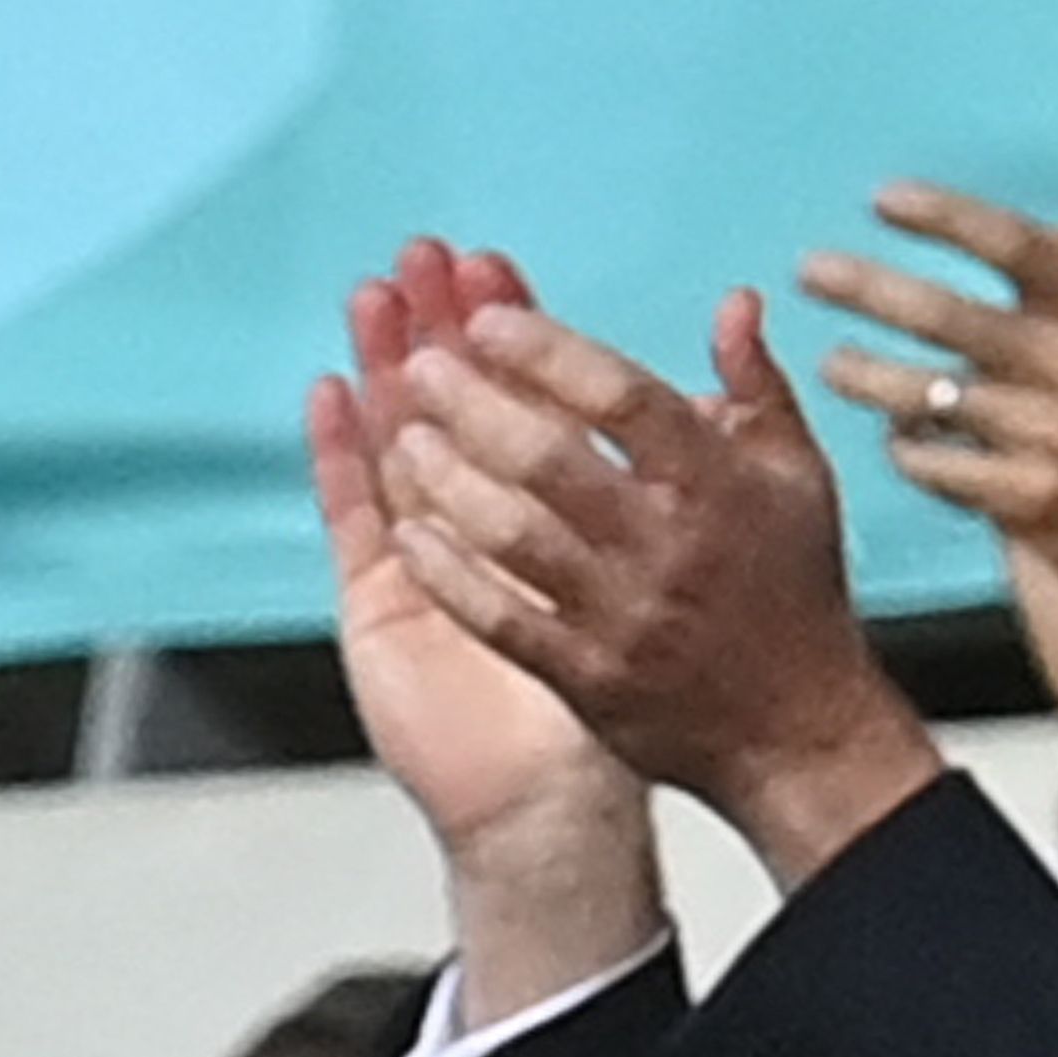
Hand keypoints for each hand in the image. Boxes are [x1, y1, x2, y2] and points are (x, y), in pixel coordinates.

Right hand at [317, 244, 640, 866]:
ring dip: (389, 369)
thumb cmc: (629, 690)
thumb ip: (699, 475)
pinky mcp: (382, 600)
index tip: (499, 270)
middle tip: (423, 256)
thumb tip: (725, 369)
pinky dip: (343, 456)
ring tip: (374, 298)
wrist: (560, 800)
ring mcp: (429, 553)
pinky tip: (333, 394)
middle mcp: (485, 519)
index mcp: (559, 509)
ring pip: (403, 441)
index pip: (529, 401)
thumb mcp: (677, 578)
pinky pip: (361, 517)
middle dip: (444, 332)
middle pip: (456, 406)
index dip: (517, 338)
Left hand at [378, 280, 946, 886]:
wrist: (799, 729)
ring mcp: (622, 617)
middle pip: (549, 460)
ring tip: (404, 438)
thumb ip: (757, 385)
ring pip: (512, 535)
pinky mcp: (587, 678)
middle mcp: (666, 547)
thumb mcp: (798, 476)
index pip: (623, 397)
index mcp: (718, 485)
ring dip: (447, 480)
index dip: (548, 350)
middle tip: (421, 365)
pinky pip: (499, 618)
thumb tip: (734, 301)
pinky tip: (409, 533)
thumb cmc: (794, 594)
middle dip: (472, 403)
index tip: (487, 317)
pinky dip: (448, 574)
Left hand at [801, 187, 1057, 689]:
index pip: (1017, 245)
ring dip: (871, 377)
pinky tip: (901, 445)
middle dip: (870, 288)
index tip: (885, 200)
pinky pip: (945, 470)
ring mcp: (1052, 442)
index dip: (946, 216)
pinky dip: (915, 454)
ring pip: (932, 398)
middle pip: (952, 316)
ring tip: (834, 365)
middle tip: (813, 270)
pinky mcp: (1033, 508)